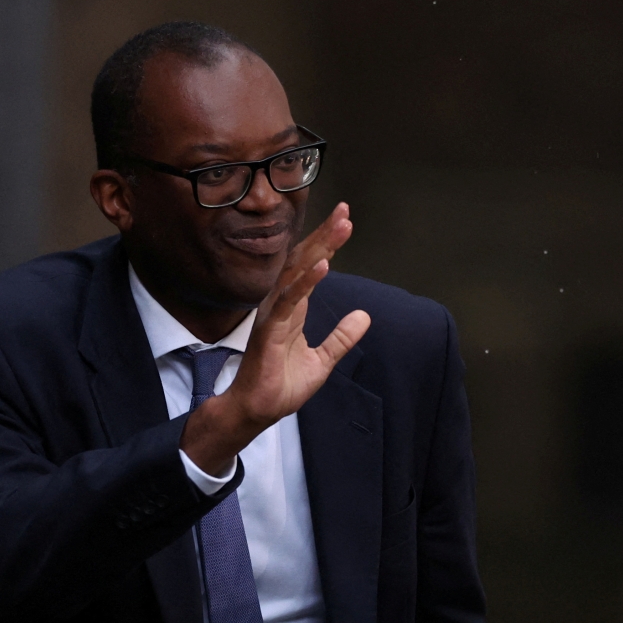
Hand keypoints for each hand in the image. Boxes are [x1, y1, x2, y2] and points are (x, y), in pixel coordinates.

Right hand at [180, 202, 370, 474]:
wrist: (258, 411)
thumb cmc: (281, 384)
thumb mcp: (323, 360)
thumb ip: (341, 337)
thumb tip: (364, 316)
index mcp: (294, 307)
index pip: (312, 266)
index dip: (328, 243)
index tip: (345, 220)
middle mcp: (282, 303)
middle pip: (304, 261)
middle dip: (325, 235)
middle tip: (345, 212)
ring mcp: (274, 314)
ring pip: (296, 274)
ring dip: (319, 249)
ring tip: (339, 229)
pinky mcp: (269, 330)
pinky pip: (289, 301)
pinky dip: (306, 282)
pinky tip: (322, 266)